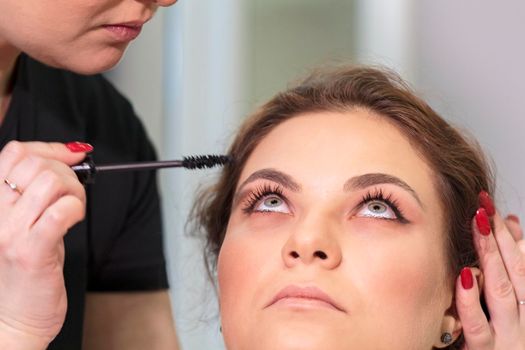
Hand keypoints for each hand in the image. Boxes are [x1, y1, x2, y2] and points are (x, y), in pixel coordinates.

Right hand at [0, 141, 88, 347]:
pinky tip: (74, 220)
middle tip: (75, 193)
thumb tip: (71, 156)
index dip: (50, 147)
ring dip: (75, 191)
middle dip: (67, 171)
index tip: (74, 154)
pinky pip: (60, 211)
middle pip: (36, 163)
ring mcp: (10, 232)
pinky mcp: (31, 251)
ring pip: (51, 181)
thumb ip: (38, 192)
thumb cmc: (25, 271)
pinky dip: (76, 209)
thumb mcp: (24, 223)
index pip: (15, 153)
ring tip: (74, 209)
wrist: (15, 319)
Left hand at [455, 194, 524, 348]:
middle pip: (514, 272)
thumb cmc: (502, 337)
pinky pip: (478, 326)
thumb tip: (511, 224)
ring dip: (489, 257)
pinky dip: (471, 301)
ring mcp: (507, 336)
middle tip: (483, 209)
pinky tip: (464, 277)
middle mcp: (523, 319)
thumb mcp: (513, 301)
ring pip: (500, 292)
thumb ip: (512, 265)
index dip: (506, 234)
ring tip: (478, 228)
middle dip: (498, 238)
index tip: (489, 206)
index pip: (521, 262)